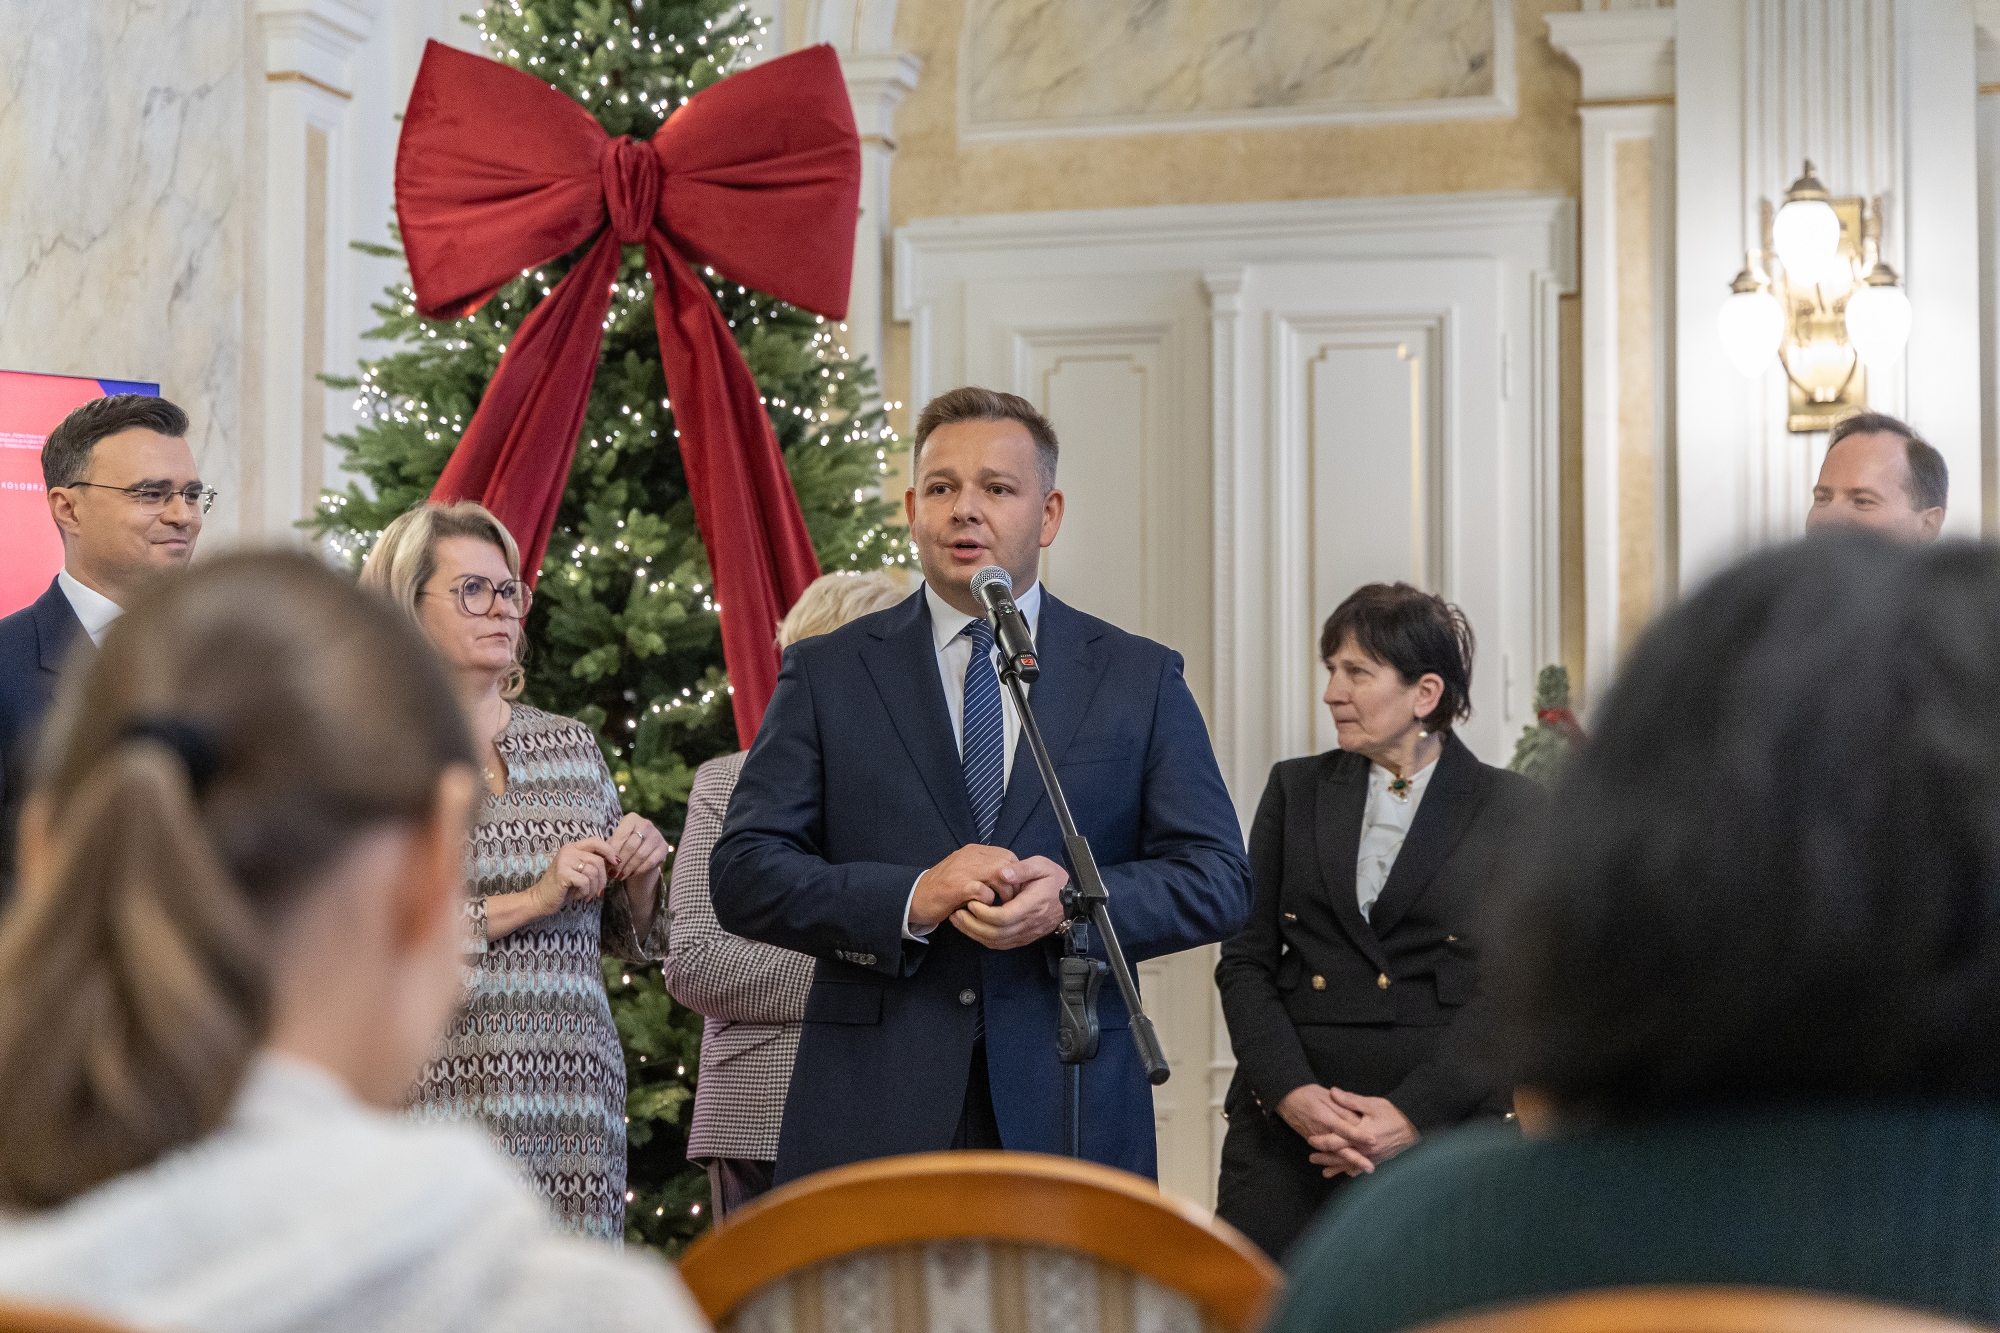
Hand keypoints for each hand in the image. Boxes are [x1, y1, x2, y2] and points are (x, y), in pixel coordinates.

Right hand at [530, 837, 614, 915]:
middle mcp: (568, 851)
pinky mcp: (562, 873)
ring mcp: (564, 861)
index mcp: (572, 847)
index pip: (596, 841)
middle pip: (598, 860)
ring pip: (593, 872)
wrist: (541, 899)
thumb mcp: (579, 871)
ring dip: (593, 888)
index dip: (609, 850)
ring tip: (586, 894)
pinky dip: (585, 892)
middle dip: (603, 879)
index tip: (616, 862)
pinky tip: (578, 896)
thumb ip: (592, 863)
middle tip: (599, 891)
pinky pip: (585, 882)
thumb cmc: (563, 887)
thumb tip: (616, 861)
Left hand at [605, 813, 668, 893]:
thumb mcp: (615, 841)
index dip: (614, 850)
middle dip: (620, 862)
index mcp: (632, 818)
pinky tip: (631, 874)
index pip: (621, 835)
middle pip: (631, 846)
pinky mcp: (664, 847)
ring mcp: (657, 835)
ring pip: (640, 855)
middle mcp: (646, 824)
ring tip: (620, 876)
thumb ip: (608, 848)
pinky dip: (639, 870)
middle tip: (613, 873)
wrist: (643, 848)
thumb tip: (603, 859)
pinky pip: (650, 862)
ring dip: (628, 868)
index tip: (607, 863)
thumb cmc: (624, 844)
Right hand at [909, 844, 1013, 931]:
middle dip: (1014, 884)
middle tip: (1011, 900)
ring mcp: (963, 870)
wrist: (915, 897)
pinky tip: (982, 909)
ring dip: (1004, 894)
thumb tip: (1012, 877)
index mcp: (973, 851)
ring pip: (999, 875)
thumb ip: (984, 868)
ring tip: (1000, 906)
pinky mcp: (957, 887)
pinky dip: (988, 903)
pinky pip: (985, 892)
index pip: (1007, 855)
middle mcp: (969, 856)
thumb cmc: (944, 889)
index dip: (1016, 874)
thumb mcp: (965, 871)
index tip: (1014, 889)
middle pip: (1007, 863)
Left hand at [950, 855, 1068, 948]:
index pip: (1004, 917)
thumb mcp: (1042, 865)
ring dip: (974, 934)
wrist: (1073, 899)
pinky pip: (1001, 944)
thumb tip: (1002, 872)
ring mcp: (1026, 933)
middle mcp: (1029, 923)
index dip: (984, 913)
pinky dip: (984, 939)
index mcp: (1032, 905)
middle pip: (996, 933)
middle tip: (957, 913)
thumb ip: (1021, 869)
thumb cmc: (1056, 881)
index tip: (972, 902)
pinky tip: (972, 929)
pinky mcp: (1024, 938)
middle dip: (972, 925)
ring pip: (996, 942)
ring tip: (959, 920)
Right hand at [1277, 1085, 1374, 1177]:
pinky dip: (1338, 1164)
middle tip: (1370, 1167)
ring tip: (1363, 1171)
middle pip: (1340, 1148)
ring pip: (1334, 1156)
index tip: (1373, 1140)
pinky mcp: (1314, 1143)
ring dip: (1349, 1165)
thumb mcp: (1325, 1095)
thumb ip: (1341, 1106)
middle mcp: (1322, 1133)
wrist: (1286, 1100)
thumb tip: (1358, 1117)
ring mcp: (1317, 1140)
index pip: (1345, 1129)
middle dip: (1356, 1159)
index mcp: (1326, 1118)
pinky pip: (1328, 1155)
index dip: (1359, 1135)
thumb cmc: (1307, 1094)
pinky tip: (1349, 1170)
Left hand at [1306, 1087, 1418, 1178]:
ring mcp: (1373, 1158)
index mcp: (1360, 1137)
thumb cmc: (1395, 1114)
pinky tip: (1348, 1174)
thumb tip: (1332, 1092)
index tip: (1310, 1139)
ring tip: (1325, 1172)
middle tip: (1311, 1159)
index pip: (1336, 1141)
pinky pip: (1364, 1168)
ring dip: (1337, 1168)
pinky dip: (1354, 1171)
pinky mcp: (1381, 1160)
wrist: (1417, 1127)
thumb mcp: (1372, 1104)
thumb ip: (1350, 1100)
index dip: (1321, 1141)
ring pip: (1351, 1165)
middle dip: (1325, 1158)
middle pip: (1341, 1157)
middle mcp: (1365, 1151)